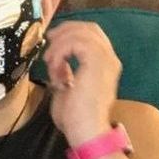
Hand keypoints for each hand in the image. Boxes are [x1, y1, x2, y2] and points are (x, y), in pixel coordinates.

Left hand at [42, 22, 121, 146]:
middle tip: (49, 40)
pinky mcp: (96, 61)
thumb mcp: (67, 89)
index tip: (52, 42)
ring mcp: (105, 59)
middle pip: (89, 28)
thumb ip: (66, 73)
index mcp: (105, 65)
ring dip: (60, 44)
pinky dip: (60, 51)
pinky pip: (76, 42)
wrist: (86, 131)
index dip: (71, 32)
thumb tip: (60, 64)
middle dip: (66, 30)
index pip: (92, 36)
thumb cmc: (77, 118)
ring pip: (81, 32)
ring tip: (50, 62)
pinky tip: (54, 66)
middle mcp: (109, 58)